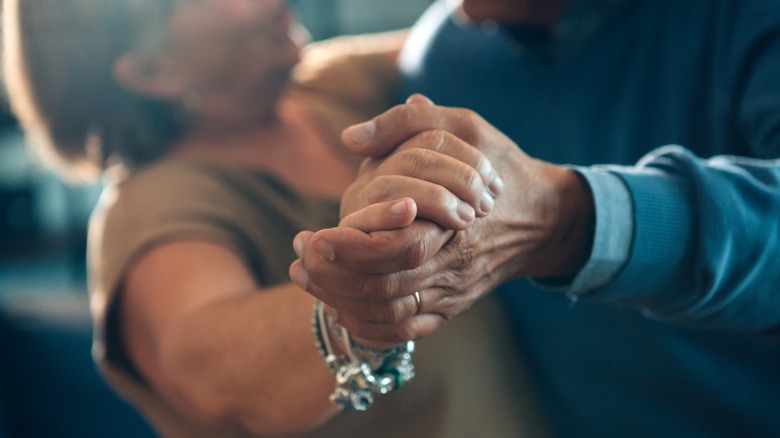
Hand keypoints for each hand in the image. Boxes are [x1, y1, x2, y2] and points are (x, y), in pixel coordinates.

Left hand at [290, 97, 594, 342]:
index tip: (311, 236)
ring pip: (389, 314)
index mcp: (457, 223)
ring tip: (305, 278)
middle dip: (333, 278)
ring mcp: (453, 292)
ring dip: (341, 300)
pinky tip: (336, 306)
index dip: (348, 248)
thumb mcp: (466, 127)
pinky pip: (404, 331)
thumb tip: (350, 137)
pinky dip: (366, 326)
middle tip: (298, 258)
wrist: (545, 218)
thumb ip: (406, 124)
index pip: (394, 248)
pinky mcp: (450, 307)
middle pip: (384, 288)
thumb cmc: (501, 166)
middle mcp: (454, 266)